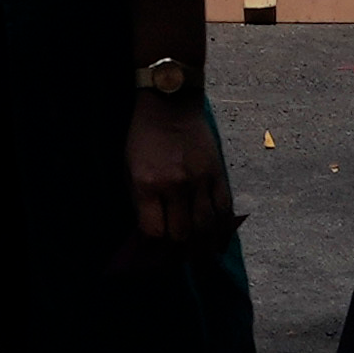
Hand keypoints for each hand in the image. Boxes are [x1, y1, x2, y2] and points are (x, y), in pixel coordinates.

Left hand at [128, 86, 231, 248]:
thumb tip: (151, 231)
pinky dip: (220, 225)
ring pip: (205, 227)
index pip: (154, 231)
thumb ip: (140, 201)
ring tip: (197, 248)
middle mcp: (174, 185)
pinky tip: (216, 232)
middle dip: (178, 246)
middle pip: (182, 234)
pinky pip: (224, 209)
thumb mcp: (129, 168)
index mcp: (147, 184)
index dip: (155, 243)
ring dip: (200, 241)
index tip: (156, 244)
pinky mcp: (217, 173)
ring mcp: (199, 180)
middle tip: (176, 248)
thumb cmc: (144, 136)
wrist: (170, 104)